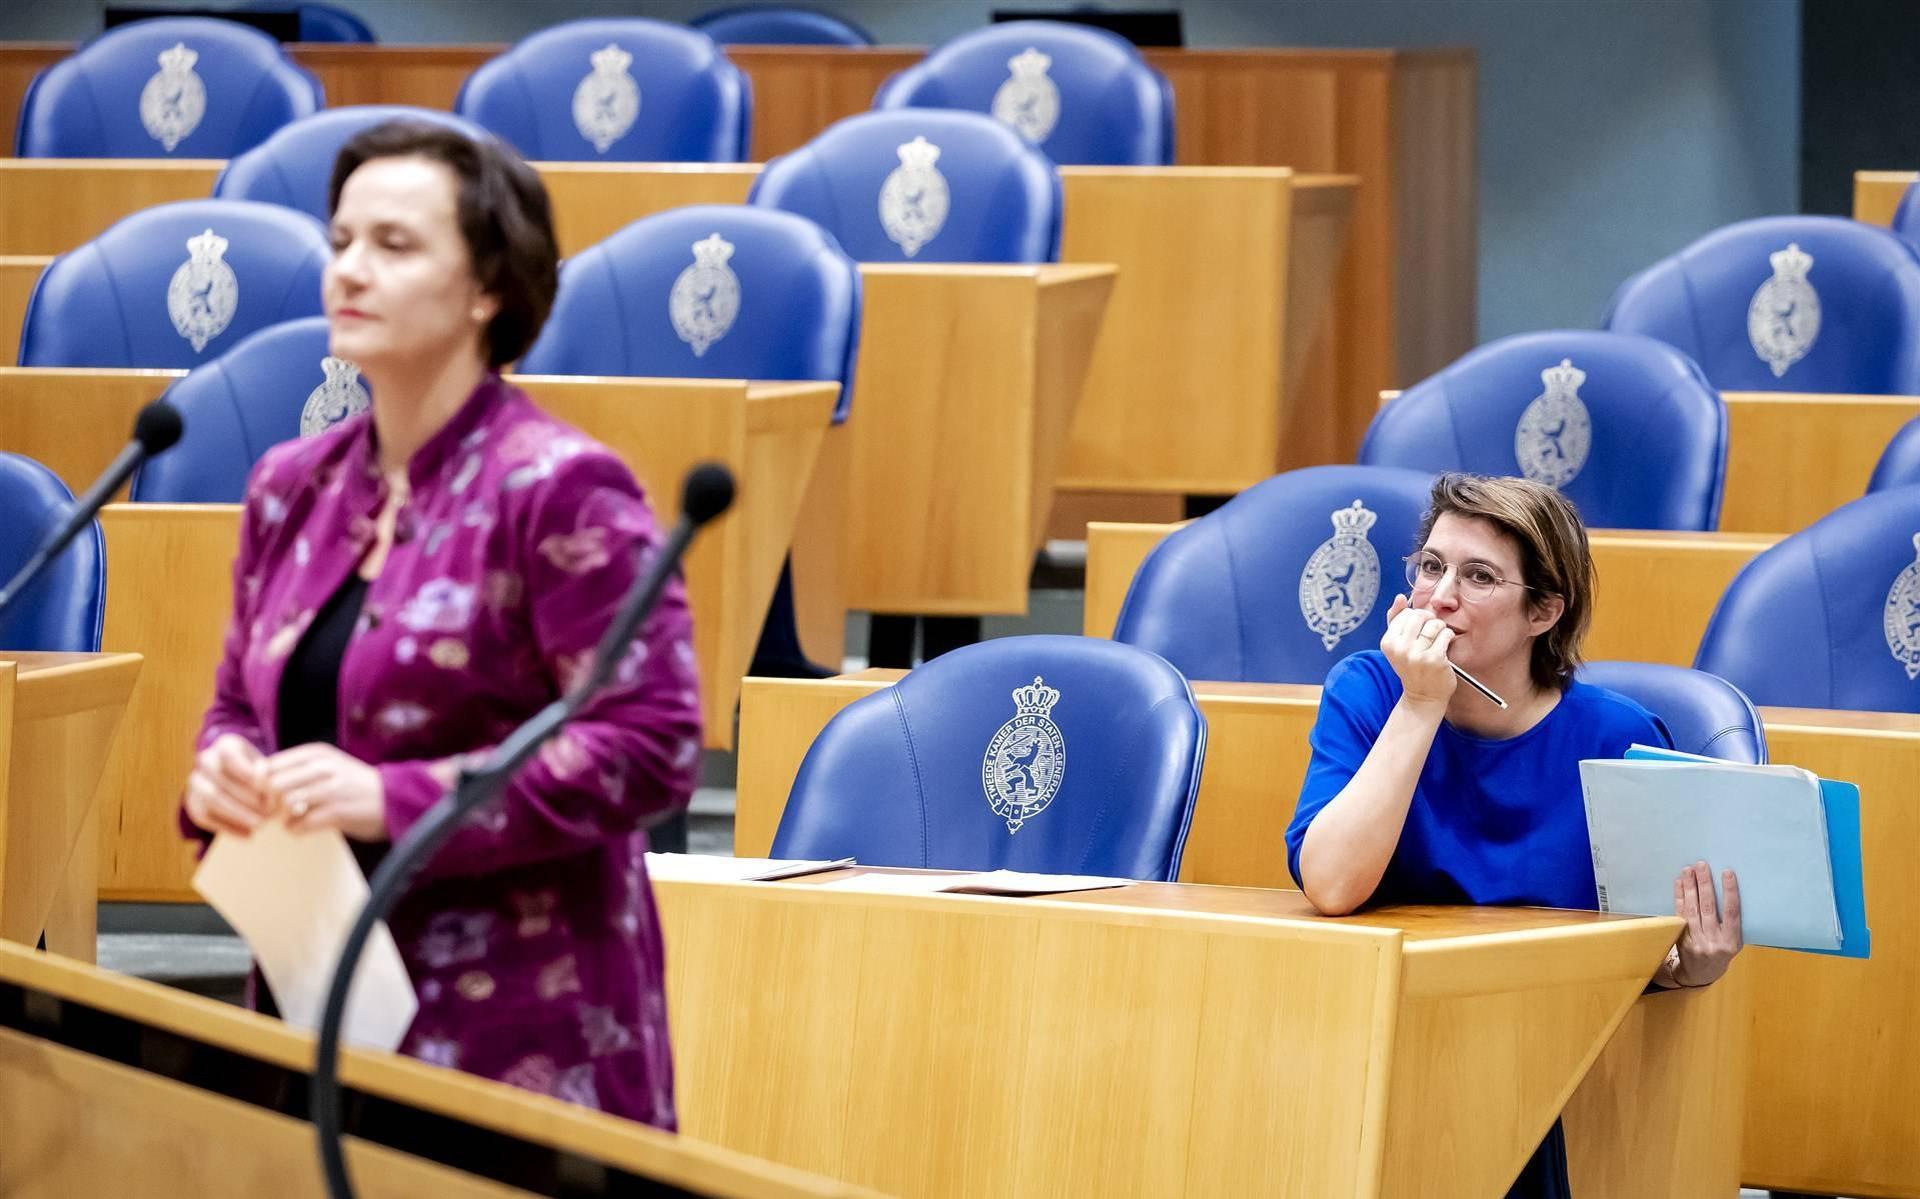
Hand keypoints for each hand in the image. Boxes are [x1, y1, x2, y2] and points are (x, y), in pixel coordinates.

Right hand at [184, 734, 270, 836]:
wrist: (242, 782)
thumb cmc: (261, 774)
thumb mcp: (268, 768)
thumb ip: (268, 773)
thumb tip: (266, 780)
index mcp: (226, 745)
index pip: (229, 753)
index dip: (244, 769)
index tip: (262, 784)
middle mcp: (206, 760)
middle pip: (219, 779)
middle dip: (245, 798)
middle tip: (267, 813)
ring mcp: (196, 781)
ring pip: (210, 798)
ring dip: (236, 814)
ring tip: (259, 825)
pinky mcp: (192, 803)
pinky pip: (204, 816)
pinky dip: (227, 827)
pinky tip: (247, 835)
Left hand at [265, 743, 390, 842]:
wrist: (394, 798)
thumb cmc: (354, 784)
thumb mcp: (328, 765)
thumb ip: (298, 768)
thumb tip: (259, 779)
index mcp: (317, 753)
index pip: (270, 765)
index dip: (260, 784)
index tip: (265, 796)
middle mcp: (322, 767)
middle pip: (274, 784)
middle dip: (269, 802)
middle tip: (275, 812)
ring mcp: (330, 789)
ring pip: (285, 803)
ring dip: (283, 816)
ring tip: (292, 819)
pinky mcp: (337, 811)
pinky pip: (300, 824)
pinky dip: (296, 829)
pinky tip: (303, 828)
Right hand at [1380, 593, 1455, 709]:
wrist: (1422, 696)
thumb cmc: (1411, 667)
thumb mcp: (1397, 645)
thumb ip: (1395, 620)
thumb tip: (1399, 597)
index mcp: (1388, 642)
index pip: (1405, 614)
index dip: (1416, 618)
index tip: (1420, 629)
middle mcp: (1400, 648)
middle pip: (1420, 616)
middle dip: (1429, 620)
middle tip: (1431, 632)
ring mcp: (1417, 655)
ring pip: (1435, 624)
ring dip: (1440, 628)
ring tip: (1438, 639)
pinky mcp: (1435, 660)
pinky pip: (1446, 635)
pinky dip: (1448, 637)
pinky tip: (1445, 646)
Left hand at [1671, 861, 1742, 986]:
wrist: (1701, 974)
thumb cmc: (1721, 952)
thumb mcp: (1733, 941)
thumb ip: (1731, 922)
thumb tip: (1729, 889)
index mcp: (1731, 941)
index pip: (1732, 913)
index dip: (1730, 892)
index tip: (1727, 872)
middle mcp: (1714, 941)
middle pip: (1708, 908)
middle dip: (1705, 884)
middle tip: (1701, 864)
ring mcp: (1696, 941)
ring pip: (1692, 910)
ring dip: (1690, 887)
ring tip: (1689, 870)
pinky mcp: (1681, 939)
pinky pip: (1680, 914)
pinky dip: (1679, 897)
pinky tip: (1679, 883)